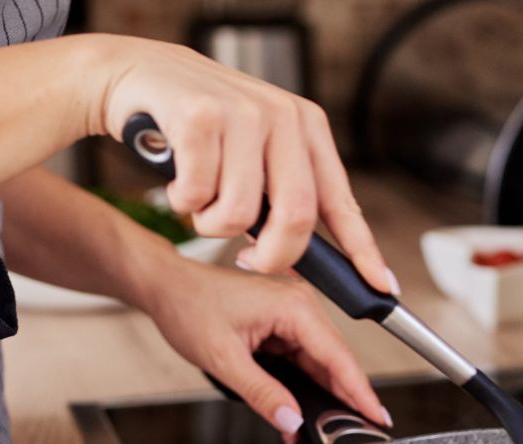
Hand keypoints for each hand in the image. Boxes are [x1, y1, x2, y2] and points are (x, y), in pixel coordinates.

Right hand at [88, 35, 397, 294]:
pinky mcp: (201, 117)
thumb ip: (284, 194)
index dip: (363, 250)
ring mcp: (244, 113)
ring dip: (211, 224)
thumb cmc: (202, 128)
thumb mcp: (258, 151)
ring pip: (238, 215)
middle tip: (250, 260)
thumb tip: (305, 259)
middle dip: (273, 256)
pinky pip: (197, 197)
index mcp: (307, 127)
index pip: (341, 201)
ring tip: (201, 196)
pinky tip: (178, 176)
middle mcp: (283, 116)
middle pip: (296, 217)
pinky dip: (182, 201)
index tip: (383, 288)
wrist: (140, 75)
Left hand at [141, 253, 391, 443]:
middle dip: (346, 398)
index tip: (378, 417)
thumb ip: (262, 393)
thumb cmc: (190, 307)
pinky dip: (305, 386)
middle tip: (360, 433)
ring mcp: (293, 315)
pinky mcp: (283, 325)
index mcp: (294, 306)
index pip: (338, 356)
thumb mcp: (224, 359)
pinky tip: (305, 410)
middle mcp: (301, 306)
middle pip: (335, 361)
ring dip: (324, 395)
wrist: (167, 287)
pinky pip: (303, 360)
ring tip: (333, 427)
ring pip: (320, 363)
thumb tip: (291, 422)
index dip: (360, 391)